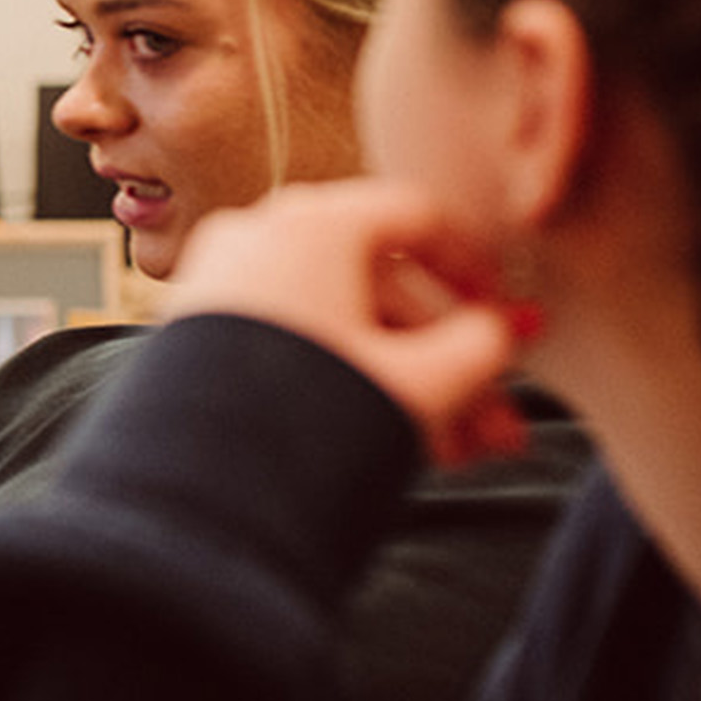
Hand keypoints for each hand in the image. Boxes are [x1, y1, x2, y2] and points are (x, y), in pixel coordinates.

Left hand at [168, 179, 529, 464]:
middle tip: (496, 426)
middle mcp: (261, 234)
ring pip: (342, 321)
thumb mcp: (420, 383)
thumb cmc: (304, 422)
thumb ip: (483, 347)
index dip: (475, 266)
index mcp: (314, 223)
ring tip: (456, 454)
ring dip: (405, 380)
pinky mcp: (198, 326)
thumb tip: (508, 330)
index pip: (419, 217)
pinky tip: (389, 436)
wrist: (192, 483)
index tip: (506, 314)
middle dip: (449, 362)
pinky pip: (293, 337)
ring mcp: (223, 277)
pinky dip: (344, 375)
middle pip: (383, 288)